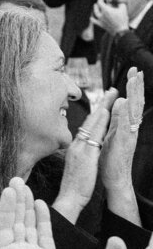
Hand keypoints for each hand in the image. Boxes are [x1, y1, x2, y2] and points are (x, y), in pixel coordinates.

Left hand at [0, 179, 63, 248]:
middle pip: (17, 220)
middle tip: (17, 180)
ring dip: (29, 206)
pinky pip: (45, 235)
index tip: (7, 189)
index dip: (6, 207)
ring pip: (30, 224)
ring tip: (27, 188)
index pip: (4, 225)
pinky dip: (44, 220)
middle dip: (17, 201)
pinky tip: (41, 206)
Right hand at [54, 89, 116, 220]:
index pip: (86, 127)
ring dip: (102, 110)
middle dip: (102, 105)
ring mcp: (79, 149)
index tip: (105, 102)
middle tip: (111, 91)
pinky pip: (93, 136)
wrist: (68, 197)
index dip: (97, 113)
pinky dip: (99, 124)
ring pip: (91, 125)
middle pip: (89, 121)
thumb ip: (80, 154)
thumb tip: (84, 148)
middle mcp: (76, 145)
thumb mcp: (76, 165)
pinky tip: (106, 115)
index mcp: (75, 148)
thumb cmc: (74, 185)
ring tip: (111, 97)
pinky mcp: (85, 156)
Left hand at [93, 0, 128, 36]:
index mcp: (106, 10)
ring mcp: (100, 20)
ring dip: (95, 8)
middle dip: (98, 2)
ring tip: (95, 6)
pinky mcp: (100, 25)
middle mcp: (101, 14)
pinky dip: (92, 18)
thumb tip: (118, 0)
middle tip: (101, 1)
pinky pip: (94, 21)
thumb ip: (120, 2)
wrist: (120, 31)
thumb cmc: (122, 20)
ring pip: (95, 13)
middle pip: (96, 6)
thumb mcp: (123, 8)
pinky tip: (91, 17)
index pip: (100, 1)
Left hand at [100, 69, 144, 198]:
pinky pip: (126, 126)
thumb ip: (116, 118)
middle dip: (136, 86)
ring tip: (135, 81)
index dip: (132, 87)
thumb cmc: (112, 158)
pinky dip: (126, 114)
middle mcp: (130, 128)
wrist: (113, 178)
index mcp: (126, 125)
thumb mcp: (113, 133)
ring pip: (133, 112)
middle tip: (136, 70)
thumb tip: (119, 101)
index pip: (130, 102)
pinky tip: (126, 104)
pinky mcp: (123, 143)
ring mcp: (129, 135)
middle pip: (134, 103)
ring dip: (134, 96)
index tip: (133, 72)